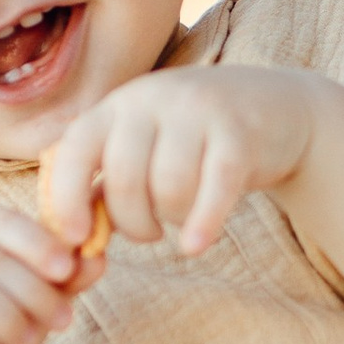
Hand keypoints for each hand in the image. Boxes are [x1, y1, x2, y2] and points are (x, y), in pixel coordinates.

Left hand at [42, 65, 322, 260]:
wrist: (276, 110)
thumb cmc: (194, 142)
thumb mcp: (145, 147)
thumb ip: (107, 183)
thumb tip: (73, 237)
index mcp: (120, 104)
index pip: (77, 148)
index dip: (67, 196)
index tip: (75, 237)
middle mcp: (154, 98)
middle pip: (124, 177)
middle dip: (132, 222)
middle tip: (149, 233)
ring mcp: (199, 111)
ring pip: (169, 186)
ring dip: (172, 220)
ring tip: (180, 221)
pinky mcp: (240, 132)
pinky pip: (215, 187)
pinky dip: (203, 223)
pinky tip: (198, 245)